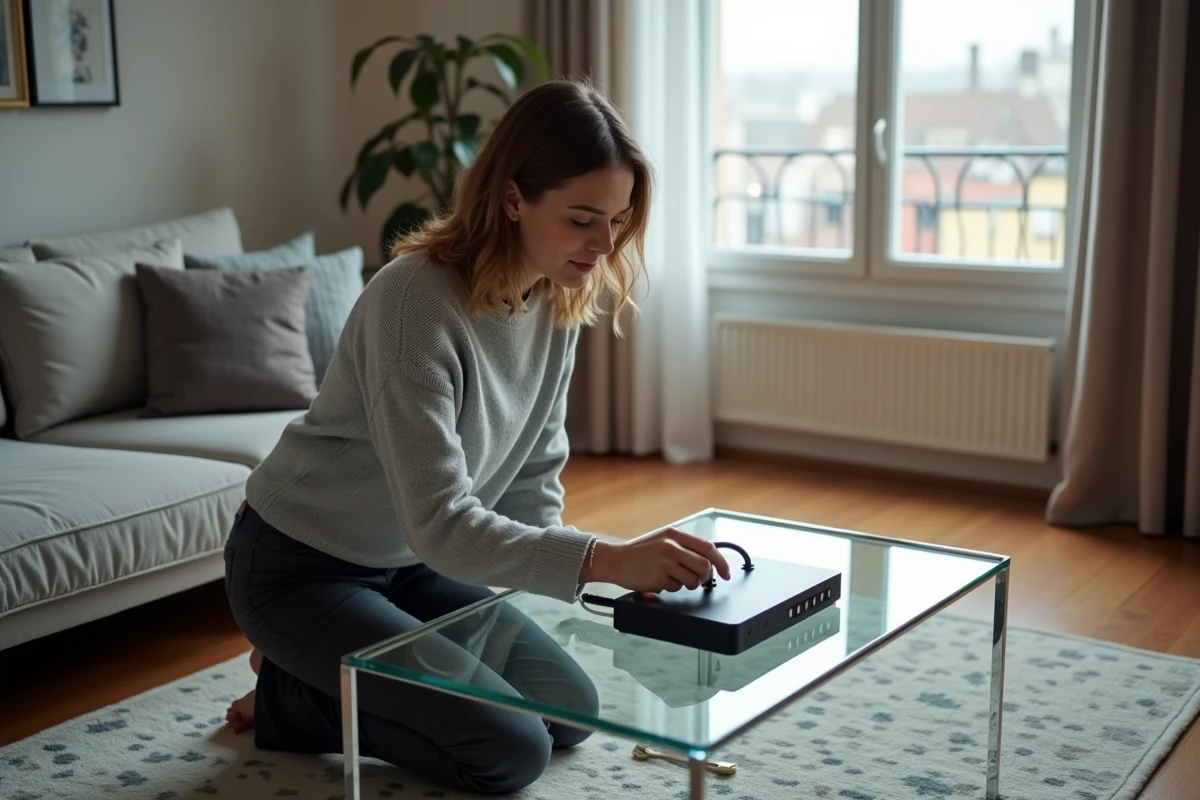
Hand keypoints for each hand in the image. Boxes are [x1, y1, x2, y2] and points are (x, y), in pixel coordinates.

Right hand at [581, 528, 731, 592]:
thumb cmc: (639, 553)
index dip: (721, 562)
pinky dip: (670, 588)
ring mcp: (665, 561)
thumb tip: (709, 560)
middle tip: (696, 580)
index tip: (726, 573)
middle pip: (704, 566)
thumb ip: (684, 547)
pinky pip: (676, 588)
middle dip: (704, 578)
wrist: (614, 560)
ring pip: (693, 580)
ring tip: (673, 580)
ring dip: (687, 585)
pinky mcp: (658, 576)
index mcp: (675, 535)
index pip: (708, 547)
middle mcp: (671, 546)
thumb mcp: (662, 541)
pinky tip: (658, 581)